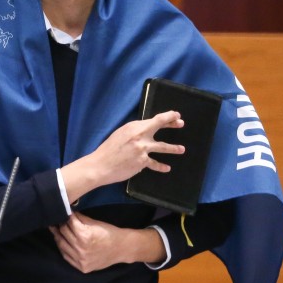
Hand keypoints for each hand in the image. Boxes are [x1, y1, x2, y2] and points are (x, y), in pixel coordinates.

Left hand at [50, 212, 165, 272]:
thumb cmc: (108, 233)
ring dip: (58, 236)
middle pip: (63, 233)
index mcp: (85, 236)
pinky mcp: (81, 267)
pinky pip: (66, 256)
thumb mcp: (94, 223)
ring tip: (56, 230)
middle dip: (60, 225)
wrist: (122, 249)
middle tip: (57, 220)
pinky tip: (62, 241)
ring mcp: (80, 260)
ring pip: (61, 245)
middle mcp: (81, 249)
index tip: (63, 212)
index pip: (68, 223)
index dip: (66, 216)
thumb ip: (79, 218)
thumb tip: (67, 211)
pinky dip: (62, 248)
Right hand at [61, 110, 184, 202]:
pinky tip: (166, 168)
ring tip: (181, 149)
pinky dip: (161, 166)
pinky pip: (155, 163)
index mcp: (133, 127)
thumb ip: (134, 132)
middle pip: (159, 127)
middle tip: (181, 123)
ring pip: (163, 147)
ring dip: (174, 148)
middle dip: (172, 124)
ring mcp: (142, 149)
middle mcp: (140, 136)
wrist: (100, 165)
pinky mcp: (142, 162)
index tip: (175, 115)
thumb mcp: (120, 134)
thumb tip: (145, 132)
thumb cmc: (107, 150)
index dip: (168, 116)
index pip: (155, 119)